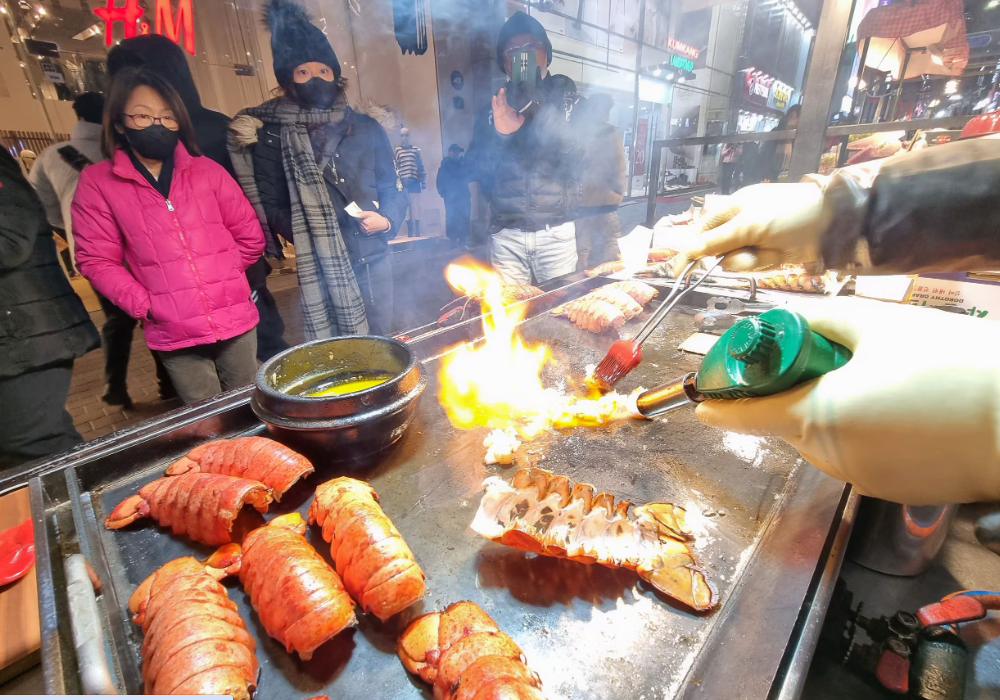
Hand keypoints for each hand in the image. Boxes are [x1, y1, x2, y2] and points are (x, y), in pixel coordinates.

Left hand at [356, 211, 389, 234]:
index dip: (360, 216)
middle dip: (361, 220)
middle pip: (359, 222)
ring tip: (368, 222)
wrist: (383, 225)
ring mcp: (366, 231)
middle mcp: (365, 227)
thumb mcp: (371, 213)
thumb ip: (363, 213)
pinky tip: (368, 225)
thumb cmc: (378, 218)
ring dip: (362, 224)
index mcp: (365, 222)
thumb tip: (356, 214)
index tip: (364, 216)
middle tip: (367, 219)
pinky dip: (364, 227)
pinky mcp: (367, 234)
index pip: (358, 218)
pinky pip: (362, 229)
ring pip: (360, 226)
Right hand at [492, 88, 524, 134]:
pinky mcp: (496, 112)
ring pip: (499, 100)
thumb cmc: (512, 126)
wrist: (505, 132)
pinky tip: (494, 97)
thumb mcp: (519, 121)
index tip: (510, 89)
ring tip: (502, 89)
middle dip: (504, 92)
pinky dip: (494, 101)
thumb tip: (524, 114)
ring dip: (500, 94)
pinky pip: (494, 105)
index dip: (508, 94)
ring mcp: (499, 109)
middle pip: (503, 98)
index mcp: (509, 108)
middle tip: (504, 87)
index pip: (508, 99)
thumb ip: (522, 117)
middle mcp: (504, 107)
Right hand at [673, 183, 828, 274]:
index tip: (679, 272)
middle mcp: (741, 224)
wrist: (834, 222)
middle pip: (719, 250)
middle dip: (730, 255)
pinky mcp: (770, 254)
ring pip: (736, 261)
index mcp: (733, 208)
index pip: (702, 231)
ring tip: (769, 251)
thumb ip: (718, 241)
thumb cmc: (789, 214)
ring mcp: (756, 240)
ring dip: (748, 260)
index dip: (690, 250)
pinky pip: (754, 265)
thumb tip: (689, 251)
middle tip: (745, 254)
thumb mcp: (749, 226)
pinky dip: (762, 263)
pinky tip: (776, 256)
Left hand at [694, 297, 999, 504]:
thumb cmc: (954, 366)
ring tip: (877, 379)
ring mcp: (864, 480)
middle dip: (793, 393)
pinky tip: (900, 407)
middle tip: (822, 360)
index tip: (703, 400)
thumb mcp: (881, 325)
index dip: (721, 404)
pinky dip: (864, 433)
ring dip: (831, 411)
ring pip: (824, 439)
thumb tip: (795, 319)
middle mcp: (832, 457)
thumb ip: (824, 321)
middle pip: (788, 423)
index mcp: (817, 416)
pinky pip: (859, 456)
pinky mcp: (894, 492)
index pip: (746, 416)